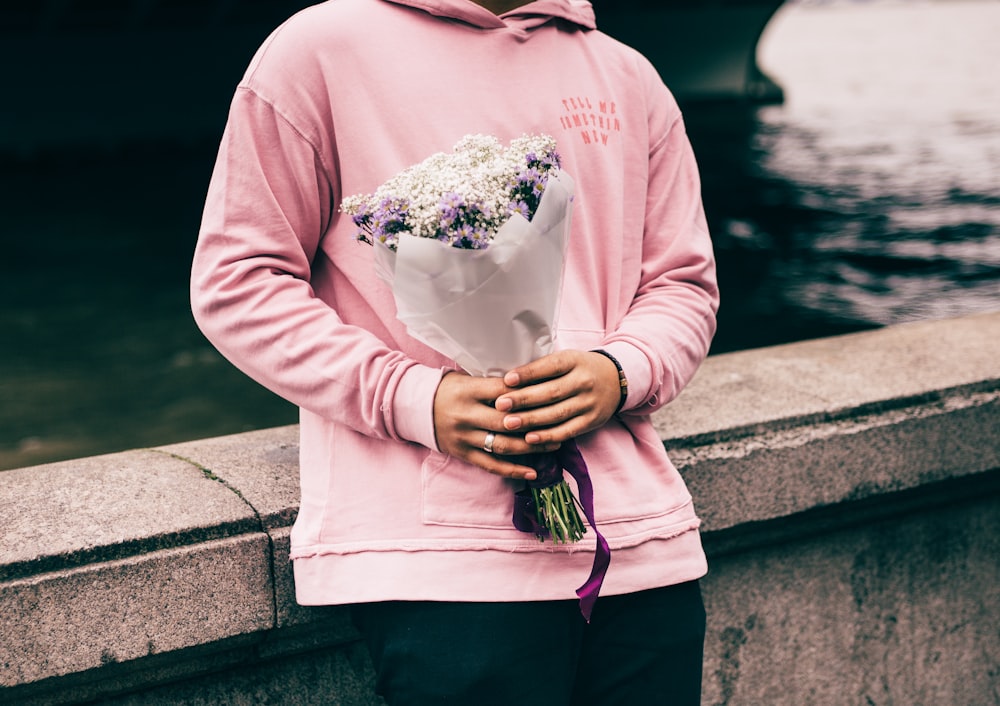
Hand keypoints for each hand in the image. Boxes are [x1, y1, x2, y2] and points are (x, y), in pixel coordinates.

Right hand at [432, 371, 560, 479]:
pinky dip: (513, 470)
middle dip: (535, 422)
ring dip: (531, 447)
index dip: (528, 394)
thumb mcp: (468, 378)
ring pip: (502, 445)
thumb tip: (531, 383)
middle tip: (560, 422)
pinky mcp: (462, 453)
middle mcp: (466, 414)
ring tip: (554, 445)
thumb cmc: (451, 389)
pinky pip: (491, 465)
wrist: (417, 407)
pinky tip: (532, 472)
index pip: (504, 392)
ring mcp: (464, 436)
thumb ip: (494, 383)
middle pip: (506, 421)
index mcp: (468, 390)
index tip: (551, 393)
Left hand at [496, 350, 621, 444]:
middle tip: (500, 405)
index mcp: (575, 361)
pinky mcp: (591, 421)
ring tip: (509, 423)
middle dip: (524, 400)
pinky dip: (548, 436)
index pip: (551, 366)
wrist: (616, 379)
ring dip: (531, 420)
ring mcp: (589, 403)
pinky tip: (529, 438)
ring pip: (557, 414)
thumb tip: (508, 380)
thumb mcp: (567, 359)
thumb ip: (543, 367)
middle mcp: (584, 381)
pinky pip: (567, 431)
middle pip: (551, 392)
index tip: (507, 380)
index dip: (529, 373)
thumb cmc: (580, 368)